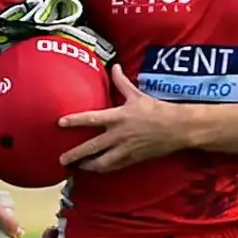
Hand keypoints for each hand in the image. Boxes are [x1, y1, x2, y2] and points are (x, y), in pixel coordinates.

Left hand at [57, 64, 187, 171]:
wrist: (177, 128)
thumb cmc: (157, 110)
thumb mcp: (137, 94)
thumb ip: (121, 82)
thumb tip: (114, 67)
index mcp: (118, 117)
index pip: (91, 118)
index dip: (75, 120)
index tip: (60, 122)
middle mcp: (119, 135)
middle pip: (92, 147)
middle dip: (75, 154)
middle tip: (62, 159)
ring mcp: (125, 149)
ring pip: (102, 162)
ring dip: (87, 166)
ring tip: (77, 168)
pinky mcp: (133, 159)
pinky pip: (115, 167)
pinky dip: (104, 169)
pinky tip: (97, 170)